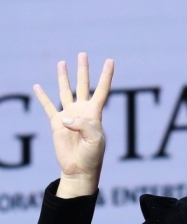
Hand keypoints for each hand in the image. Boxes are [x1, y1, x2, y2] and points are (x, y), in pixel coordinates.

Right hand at [33, 52, 113, 197]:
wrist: (80, 168)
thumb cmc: (92, 155)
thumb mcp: (94, 140)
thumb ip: (83, 126)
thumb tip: (65, 118)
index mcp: (95, 113)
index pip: (102, 90)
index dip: (106, 76)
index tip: (110, 61)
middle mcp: (82, 111)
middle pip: (83, 85)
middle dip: (83, 70)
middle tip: (82, 54)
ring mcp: (69, 116)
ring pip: (65, 92)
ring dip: (63, 78)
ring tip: (62, 63)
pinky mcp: (56, 123)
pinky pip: (48, 107)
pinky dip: (43, 97)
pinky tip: (37, 87)